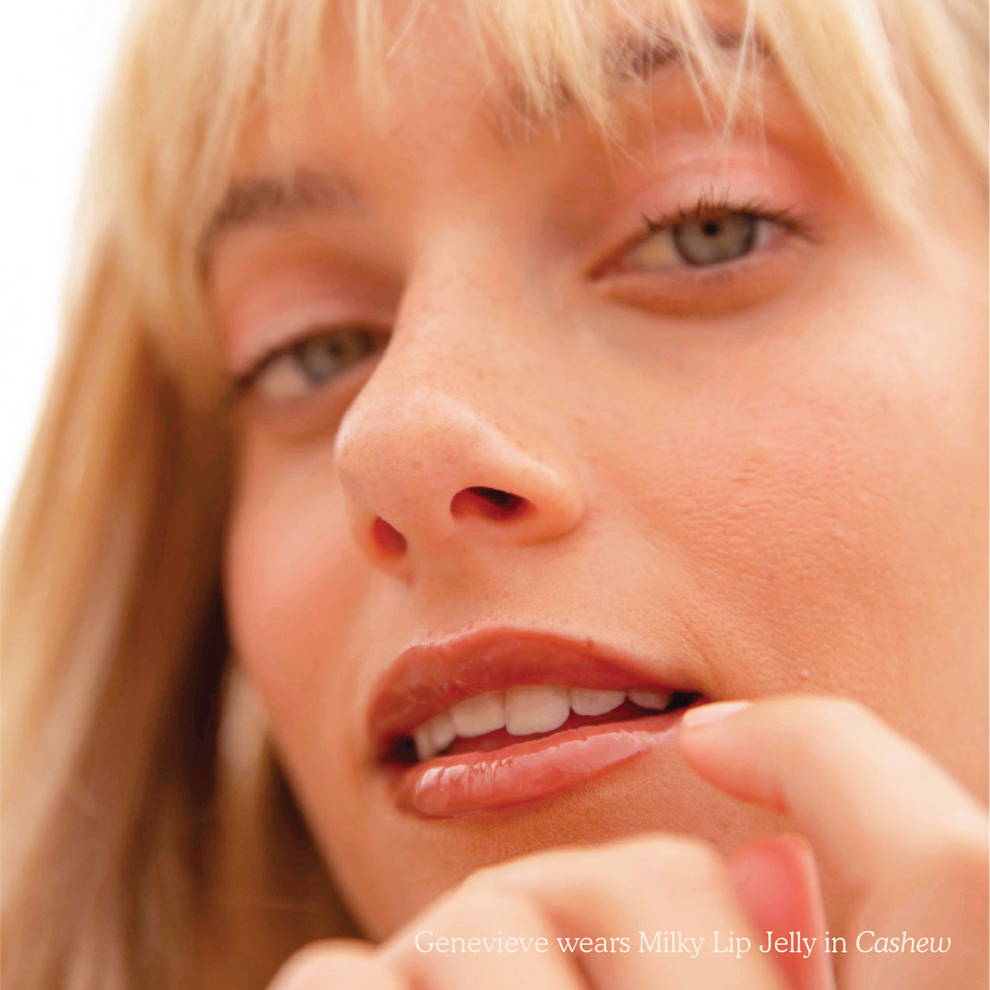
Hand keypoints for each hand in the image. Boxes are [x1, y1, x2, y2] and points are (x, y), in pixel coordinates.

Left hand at [266, 695, 989, 987]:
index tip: (714, 730)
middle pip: (642, 881)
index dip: (828, 754)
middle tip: (500, 938)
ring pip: (482, 922)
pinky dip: (333, 987)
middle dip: (555, 880)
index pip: (954, 867)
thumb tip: (762, 868)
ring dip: (440, 942)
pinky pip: (340, 986)